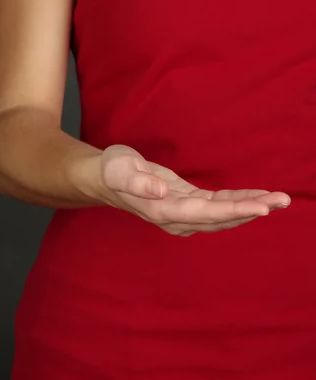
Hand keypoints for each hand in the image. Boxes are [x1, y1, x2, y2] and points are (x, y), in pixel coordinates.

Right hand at [99, 145, 290, 236]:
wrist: (104, 179)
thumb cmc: (111, 170)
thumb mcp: (119, 169)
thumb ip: (138, 182)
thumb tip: (162, 191)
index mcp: (162, 210)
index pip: (204, 213)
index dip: (233, 210)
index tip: (261, 208)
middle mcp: (176, 217)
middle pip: (221, 217)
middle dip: (252, 209)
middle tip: (282, 200)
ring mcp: (183, 214)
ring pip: (223, 214)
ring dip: (251, 207)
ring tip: (279, 199)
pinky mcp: (188, 203)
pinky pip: (217, 205)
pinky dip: (238, 201)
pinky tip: (257, 197)